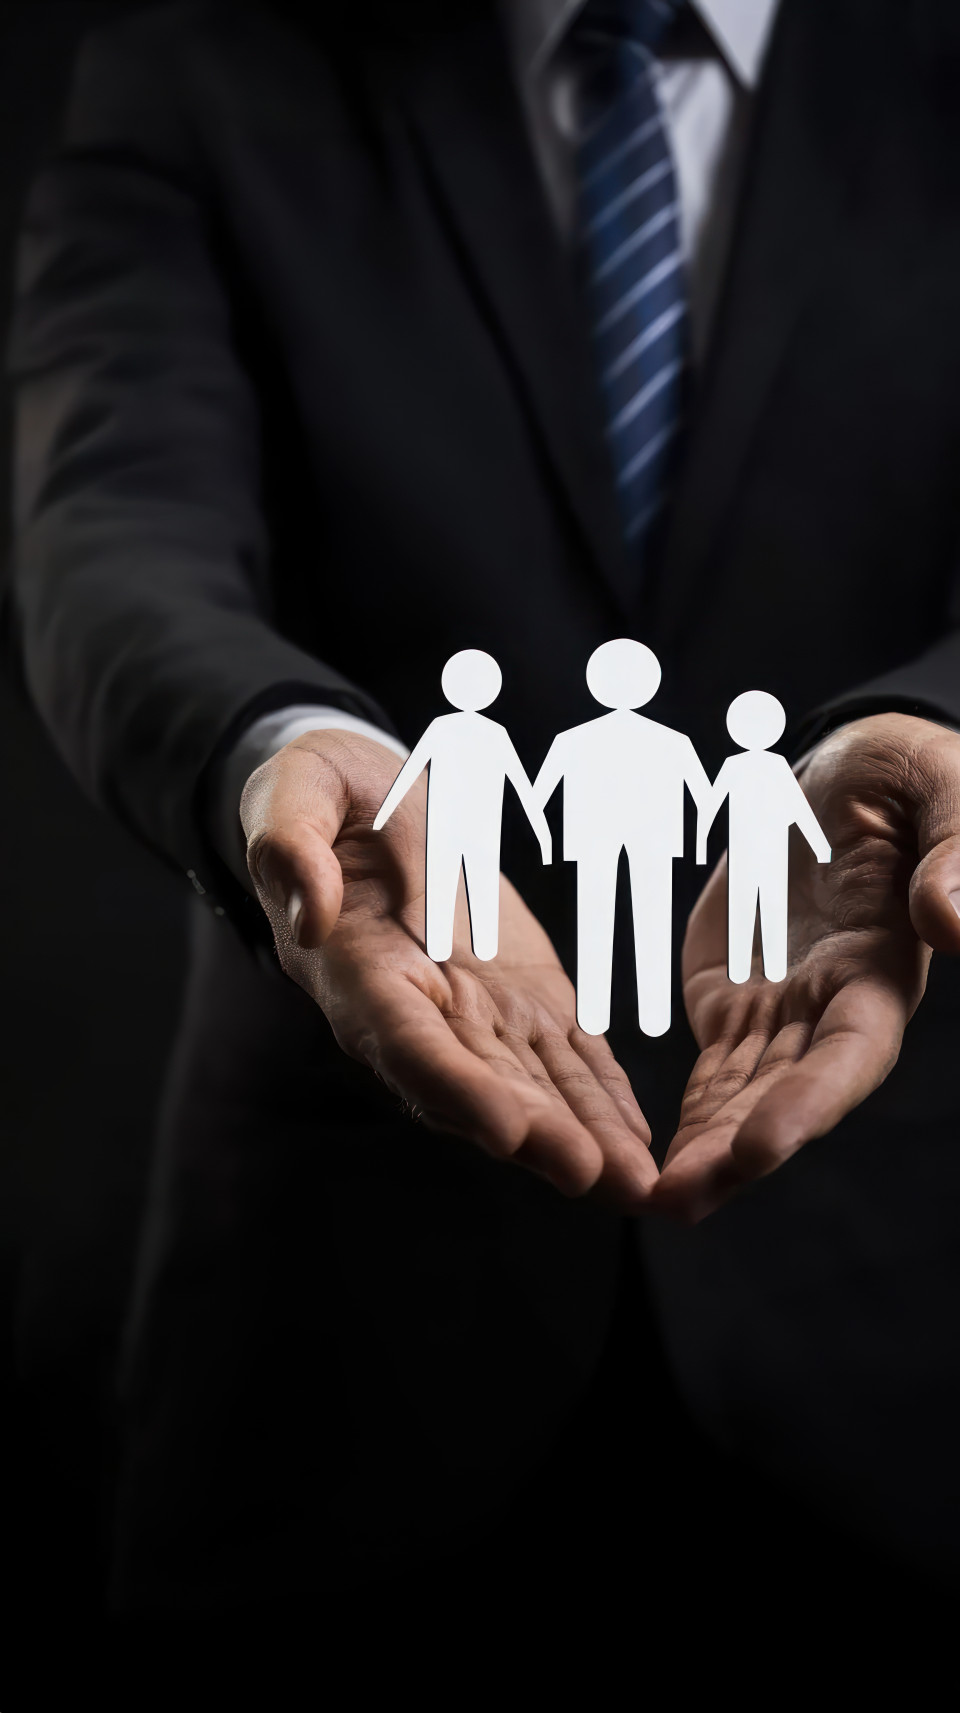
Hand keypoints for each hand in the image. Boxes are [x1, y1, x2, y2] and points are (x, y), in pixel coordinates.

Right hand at [241, 730, 655, 1204]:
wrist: (359, 802)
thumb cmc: (317, 797)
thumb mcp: (293, 795)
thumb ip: (291, 848)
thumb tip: (309, 914)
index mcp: (359, 969)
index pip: (406, 1041)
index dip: (456, 1086)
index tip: (505, 1128)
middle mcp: (416, 1012)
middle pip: (479, 1086)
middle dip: (536, 1135)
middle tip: (594, 1175)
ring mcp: (471, 1011)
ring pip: (531, 1085)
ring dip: (581, 1136)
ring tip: (635, 1183)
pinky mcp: (517, 996)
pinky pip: (563, 1055)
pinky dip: (601, 1097)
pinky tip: (638, 1142)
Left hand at [653, 714, 959, 1221]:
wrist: (845, 776)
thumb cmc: (903, 777)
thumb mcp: (938, 790)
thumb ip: (951, 852)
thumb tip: (951, 921)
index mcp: (884, 967)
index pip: (851, 1051)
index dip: (812, 1101)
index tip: (762, 1147)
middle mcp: (836, 1008)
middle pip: (788, 1094)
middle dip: (737, 1150)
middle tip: (679, 1200)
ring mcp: (784, 1012)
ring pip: (743, 1096)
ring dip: (703, 1150)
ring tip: (655, 1201)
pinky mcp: (737, 1000)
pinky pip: (712, 1069)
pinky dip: (686, 1115)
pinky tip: (648, 1161)